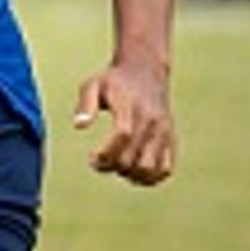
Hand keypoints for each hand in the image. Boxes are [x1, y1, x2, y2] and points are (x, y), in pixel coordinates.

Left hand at [73, 57, 174, 185]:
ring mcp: (163, 132)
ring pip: (150, 169)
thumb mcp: (93, 84)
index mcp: (130, 106)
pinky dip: (149, 178)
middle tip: (99, 162)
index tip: (92, 158)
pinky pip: (166, 170)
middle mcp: (150, 120)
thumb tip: (78, 126)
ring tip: (117, 167)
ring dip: (130, 175)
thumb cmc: (114, 81)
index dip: (106, 153)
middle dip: (112, 166)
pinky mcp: (171, 140)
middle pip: (133, 157)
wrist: (146, 72)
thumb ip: (85, 105)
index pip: (122, 134)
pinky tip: (133, 171)